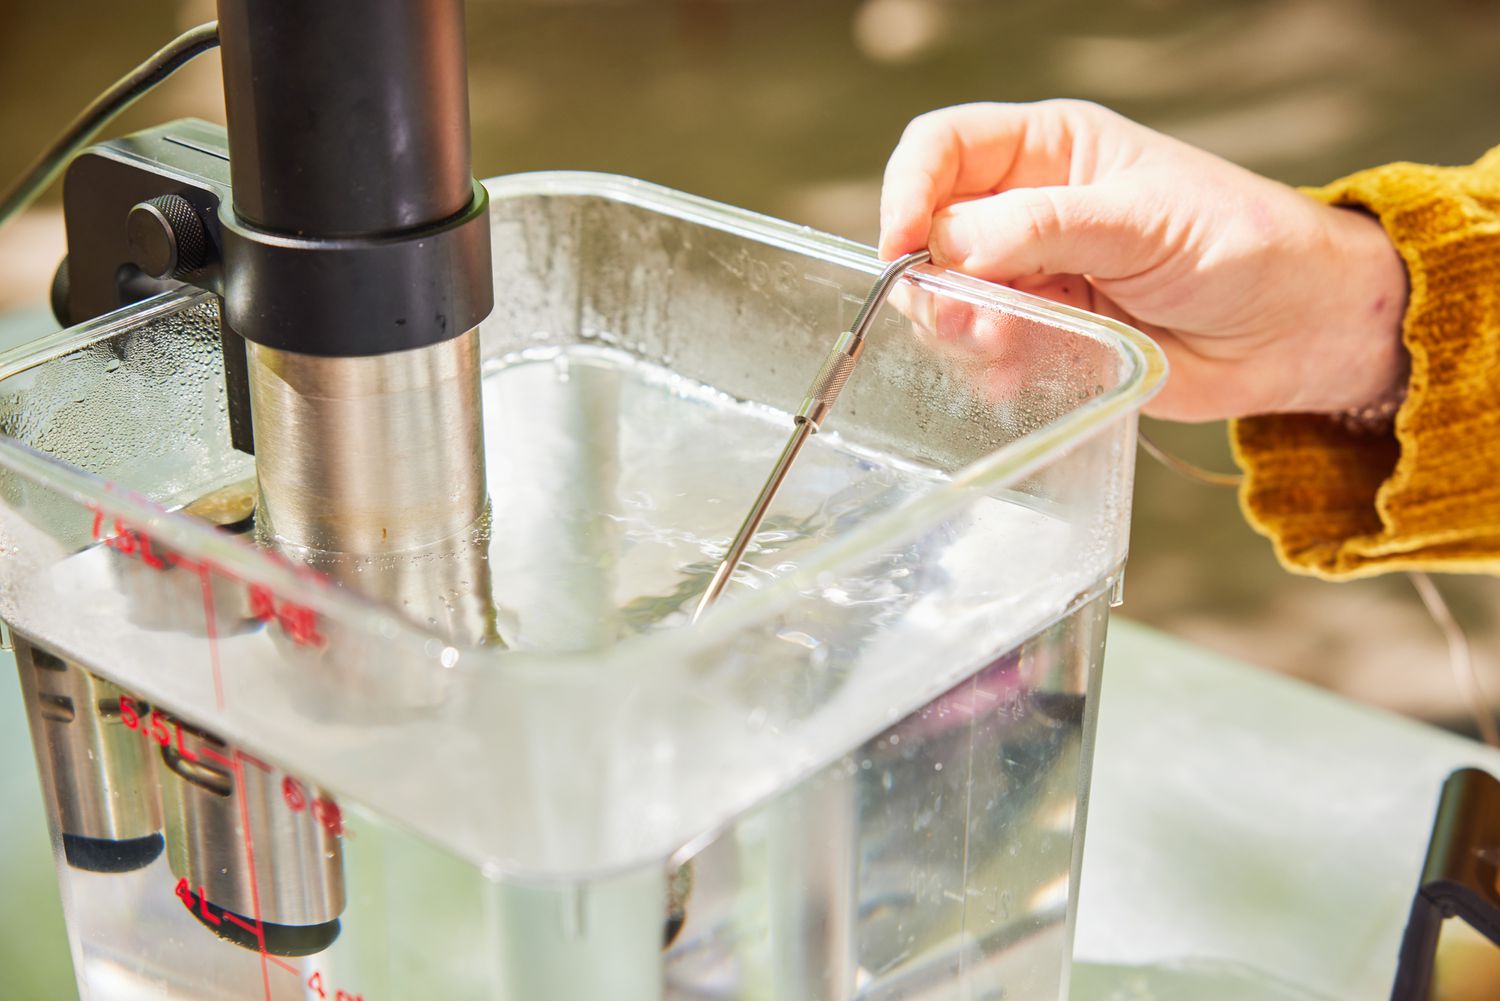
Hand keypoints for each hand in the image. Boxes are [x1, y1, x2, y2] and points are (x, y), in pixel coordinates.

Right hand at [879, 100, 1407, 421]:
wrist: (1294, 329)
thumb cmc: (1241, 243)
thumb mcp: (1143, 220)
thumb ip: (1043, 227)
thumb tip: (946, 241)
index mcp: (1050, 150)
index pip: (942, 147)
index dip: (907, 191)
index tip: (903, 251)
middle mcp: (1026, 208)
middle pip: (928, 229)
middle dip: (932, 277)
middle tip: (964, 318)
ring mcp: (1031, 274)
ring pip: (945, 297)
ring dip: (958, 329)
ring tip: (1003, 348)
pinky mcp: (1043, 334)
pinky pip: (981, 353)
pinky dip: (986, 370)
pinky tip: (1017, 377)